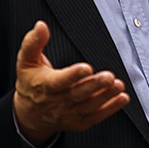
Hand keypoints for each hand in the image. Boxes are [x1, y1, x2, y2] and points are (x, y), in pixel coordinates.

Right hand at [13, 21, 129, 146]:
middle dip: (94, 85)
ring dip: (106, 96)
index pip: (59, 81)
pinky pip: (96, 116)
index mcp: (44, 85)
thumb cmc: (30, 82)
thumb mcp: (26, 60)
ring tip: (118, 85)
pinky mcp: (79, 122)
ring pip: (89, 106)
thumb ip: (33, 42)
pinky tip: (122, 98)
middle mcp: (57, 102)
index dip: (73, 75)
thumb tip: (41, 26)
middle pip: (78, 94)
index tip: (86, 68)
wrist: (29, 115)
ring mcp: (69, 113)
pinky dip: (111, 108)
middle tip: (108, 77)